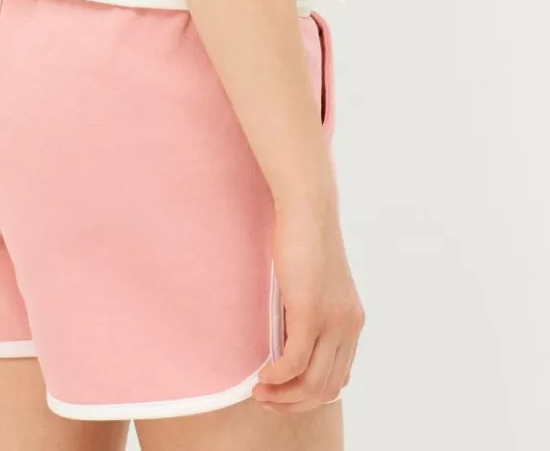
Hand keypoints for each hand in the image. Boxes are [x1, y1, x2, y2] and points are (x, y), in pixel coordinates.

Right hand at [253, 199, 364, 413]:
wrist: (308, 209)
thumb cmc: (303, 240)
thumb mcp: (311, 286)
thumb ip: (307, 316)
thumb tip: (285, 345)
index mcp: (352, 323)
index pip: (338, 379)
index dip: (309, 396)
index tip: (283, 393)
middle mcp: (349, 327)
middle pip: (327, 389)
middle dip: (295, 403)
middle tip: (267, 400)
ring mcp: (332, 322)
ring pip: (313, 383)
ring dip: (284, 396)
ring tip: (260, 392)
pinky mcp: (310, 313)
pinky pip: (294, 363)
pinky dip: (276, 377)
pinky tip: (262, 375)